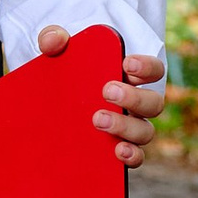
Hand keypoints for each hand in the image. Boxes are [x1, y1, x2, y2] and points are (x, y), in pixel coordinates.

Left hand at [36, 23, 168, 165]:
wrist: (43, 107)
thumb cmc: (61, 71)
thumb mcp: (54, 52)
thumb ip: (53, 40)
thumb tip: (54, 40)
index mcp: (128, 78)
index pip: (153, 71)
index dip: (147, 67)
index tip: (126, 64)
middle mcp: (135, 105)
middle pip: (153, 103)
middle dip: (133, 97)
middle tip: (107, 91)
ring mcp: (129, 129)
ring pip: (145, 131)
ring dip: (126, 126)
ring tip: (98, 119)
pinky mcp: (118, 149)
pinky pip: (135, 157)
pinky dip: (132, 156)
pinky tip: (118, 151)